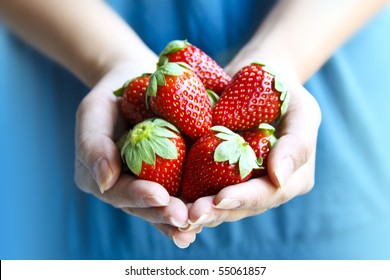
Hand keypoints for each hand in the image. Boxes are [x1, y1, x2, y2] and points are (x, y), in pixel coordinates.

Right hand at [74, 62, 200, 247]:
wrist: (139, 85)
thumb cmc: (112, 97)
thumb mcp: (94, 112)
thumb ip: (93, 145)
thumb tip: (105, 182)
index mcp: (102, 178)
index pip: (118, 192)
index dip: (138, 196)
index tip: (160, 196)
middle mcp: (126, 187)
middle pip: (144, 207)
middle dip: (163, 215)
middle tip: (184, 219)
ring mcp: (150, 184)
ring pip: (164, 206)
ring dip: (181, 218)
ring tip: (197, 225)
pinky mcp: (172, 176)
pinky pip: (183, 190)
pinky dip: (196, 201)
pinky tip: (212, 211)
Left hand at [185, 74, 321, 227]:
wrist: (258, 78)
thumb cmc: (284, 90)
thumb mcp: (302, 110)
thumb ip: (297, 144)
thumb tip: (280, 178)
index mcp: (292, 178)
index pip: (269, 194)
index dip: (245, 199)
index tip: (221, 199)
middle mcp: (267, 186)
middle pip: (241, 206)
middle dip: (216, 212)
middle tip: (191, 215)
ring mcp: (242, 181)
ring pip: (220, 204)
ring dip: (199, 209)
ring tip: (176, 213)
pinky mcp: (219, 172)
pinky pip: (204, 186)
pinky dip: (188, 194)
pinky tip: (168, 199)